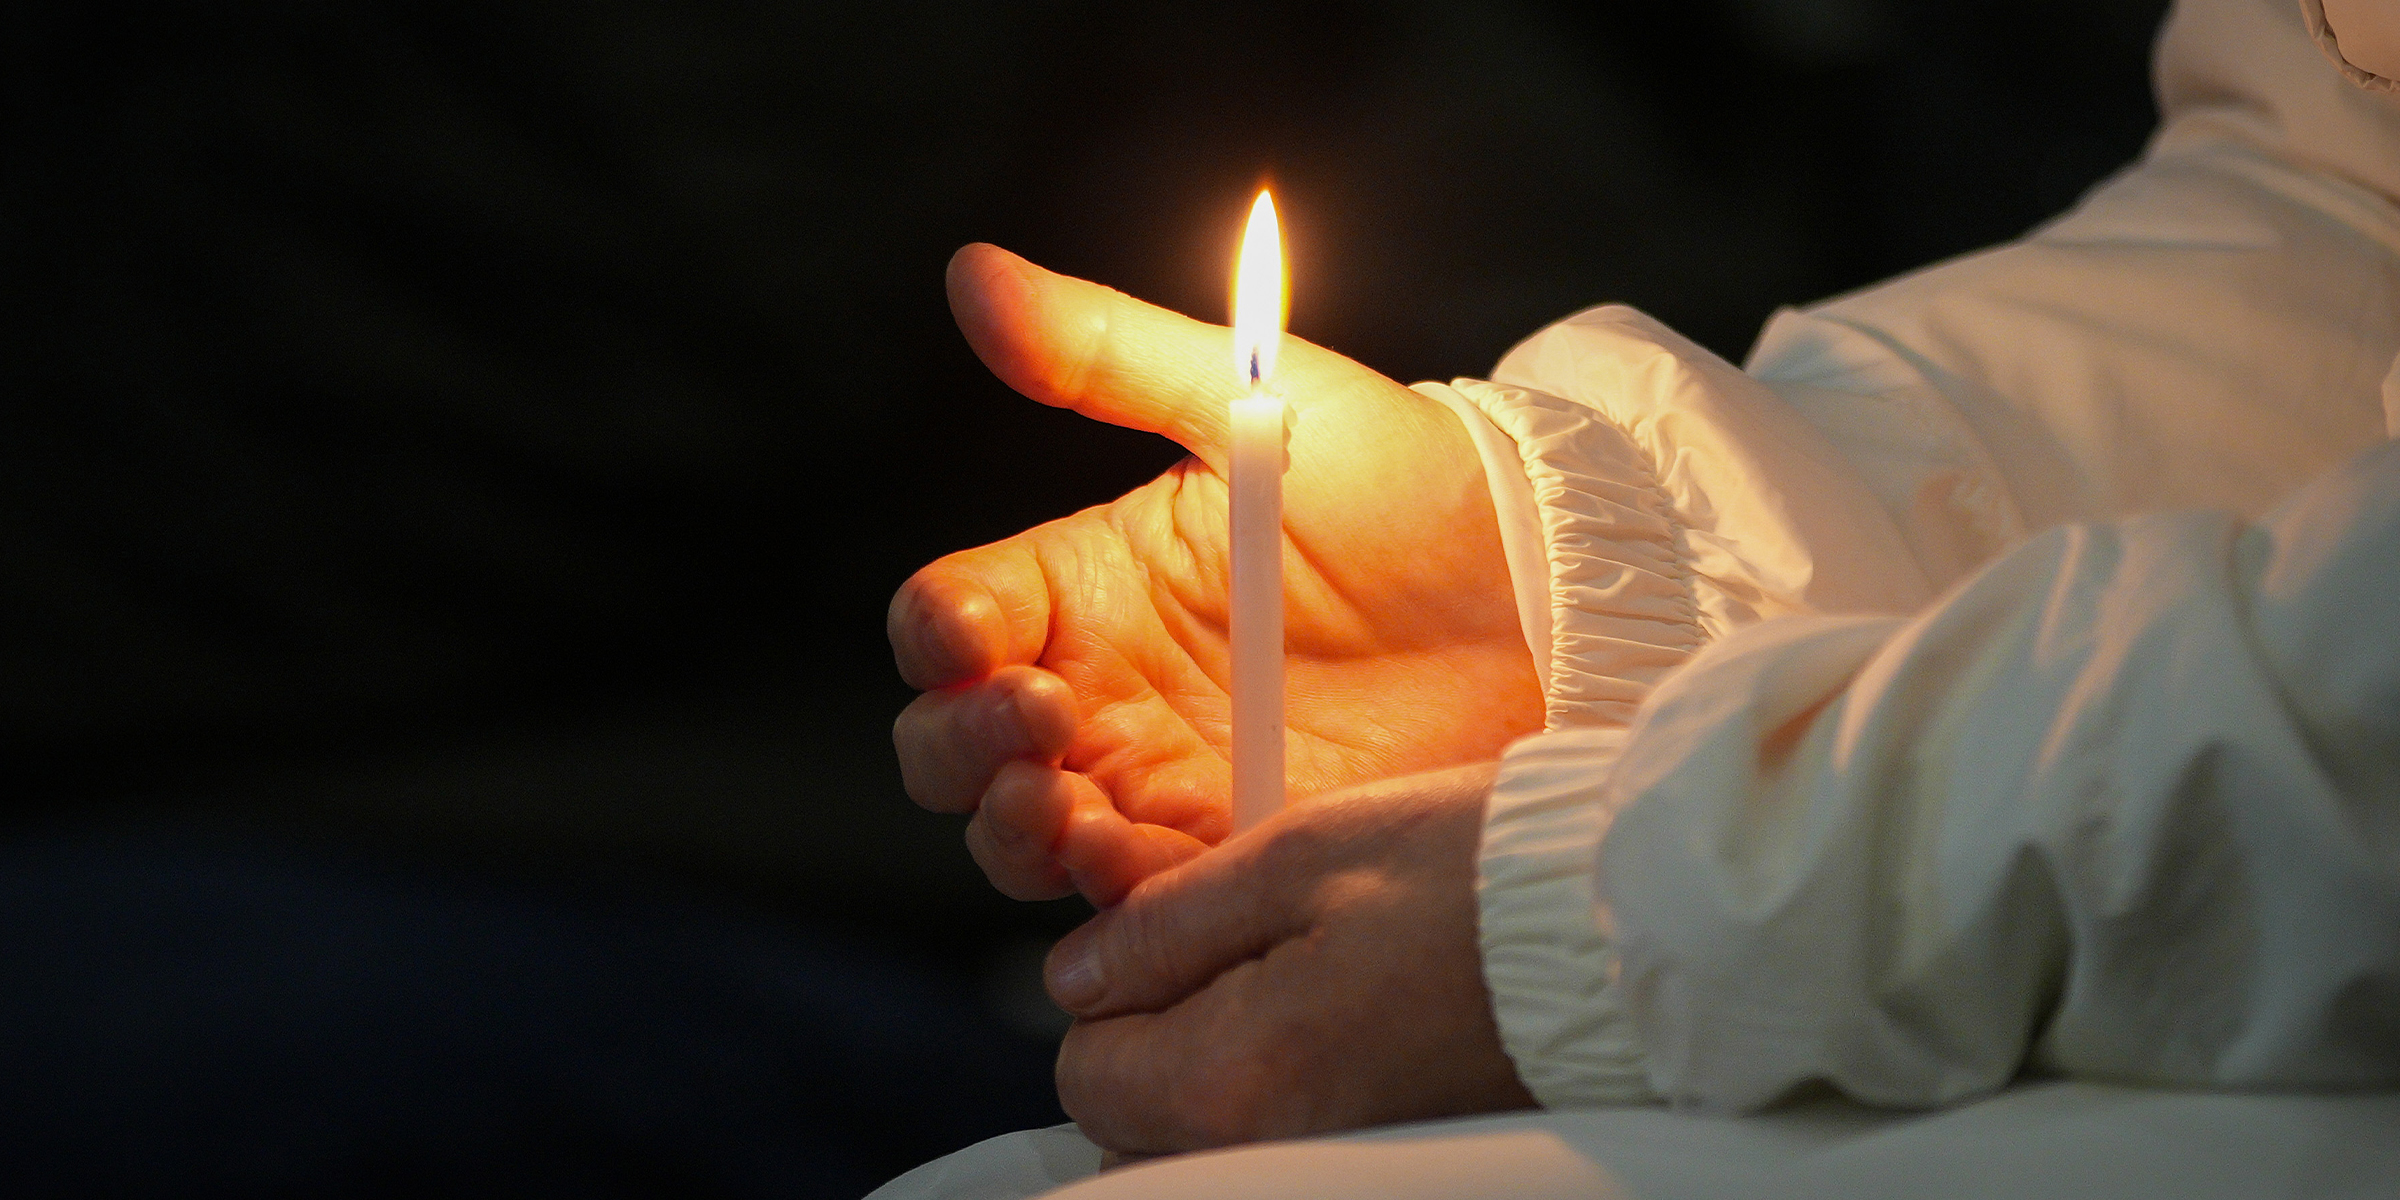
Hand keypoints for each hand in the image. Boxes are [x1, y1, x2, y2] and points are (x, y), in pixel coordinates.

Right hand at [890, 245, 1541, 903]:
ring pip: (1022, 839)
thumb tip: (973, 273)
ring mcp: (1162, 780)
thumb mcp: (1255, 395)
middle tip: (1036, 719)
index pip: (950, 619)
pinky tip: (1133, 861)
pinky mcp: (1233, 853)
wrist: (1546, 584)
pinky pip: (1137, 901)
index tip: (979, 636)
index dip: (940, 635)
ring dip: (1013, 833)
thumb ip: (1108, 351)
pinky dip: (1113, 896)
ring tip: (1063, 807)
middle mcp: (1103, 689)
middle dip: (960, 746)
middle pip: (955, 746)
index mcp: (1087, 581)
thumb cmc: (1405, 477)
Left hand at [1040, 764, 1534, 1153]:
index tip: (1172, 942)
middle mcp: (1275, 1153)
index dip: (1111, 995)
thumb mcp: (1298, 857)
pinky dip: (1285, 1102)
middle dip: (1156, 1050)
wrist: (1629, 929)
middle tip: (1238, 964)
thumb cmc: (1478, 879)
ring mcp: (1335, 1169)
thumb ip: (1166, 924)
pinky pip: (1283, 1149)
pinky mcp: (1387, 1167)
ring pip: (1207, 1147)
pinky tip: (1346, 1036)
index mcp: (1235, 1077)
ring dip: (1218, 1080)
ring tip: (1303, 995)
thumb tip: (1078, 972)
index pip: (1083, 1073)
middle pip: (1135, 1131)